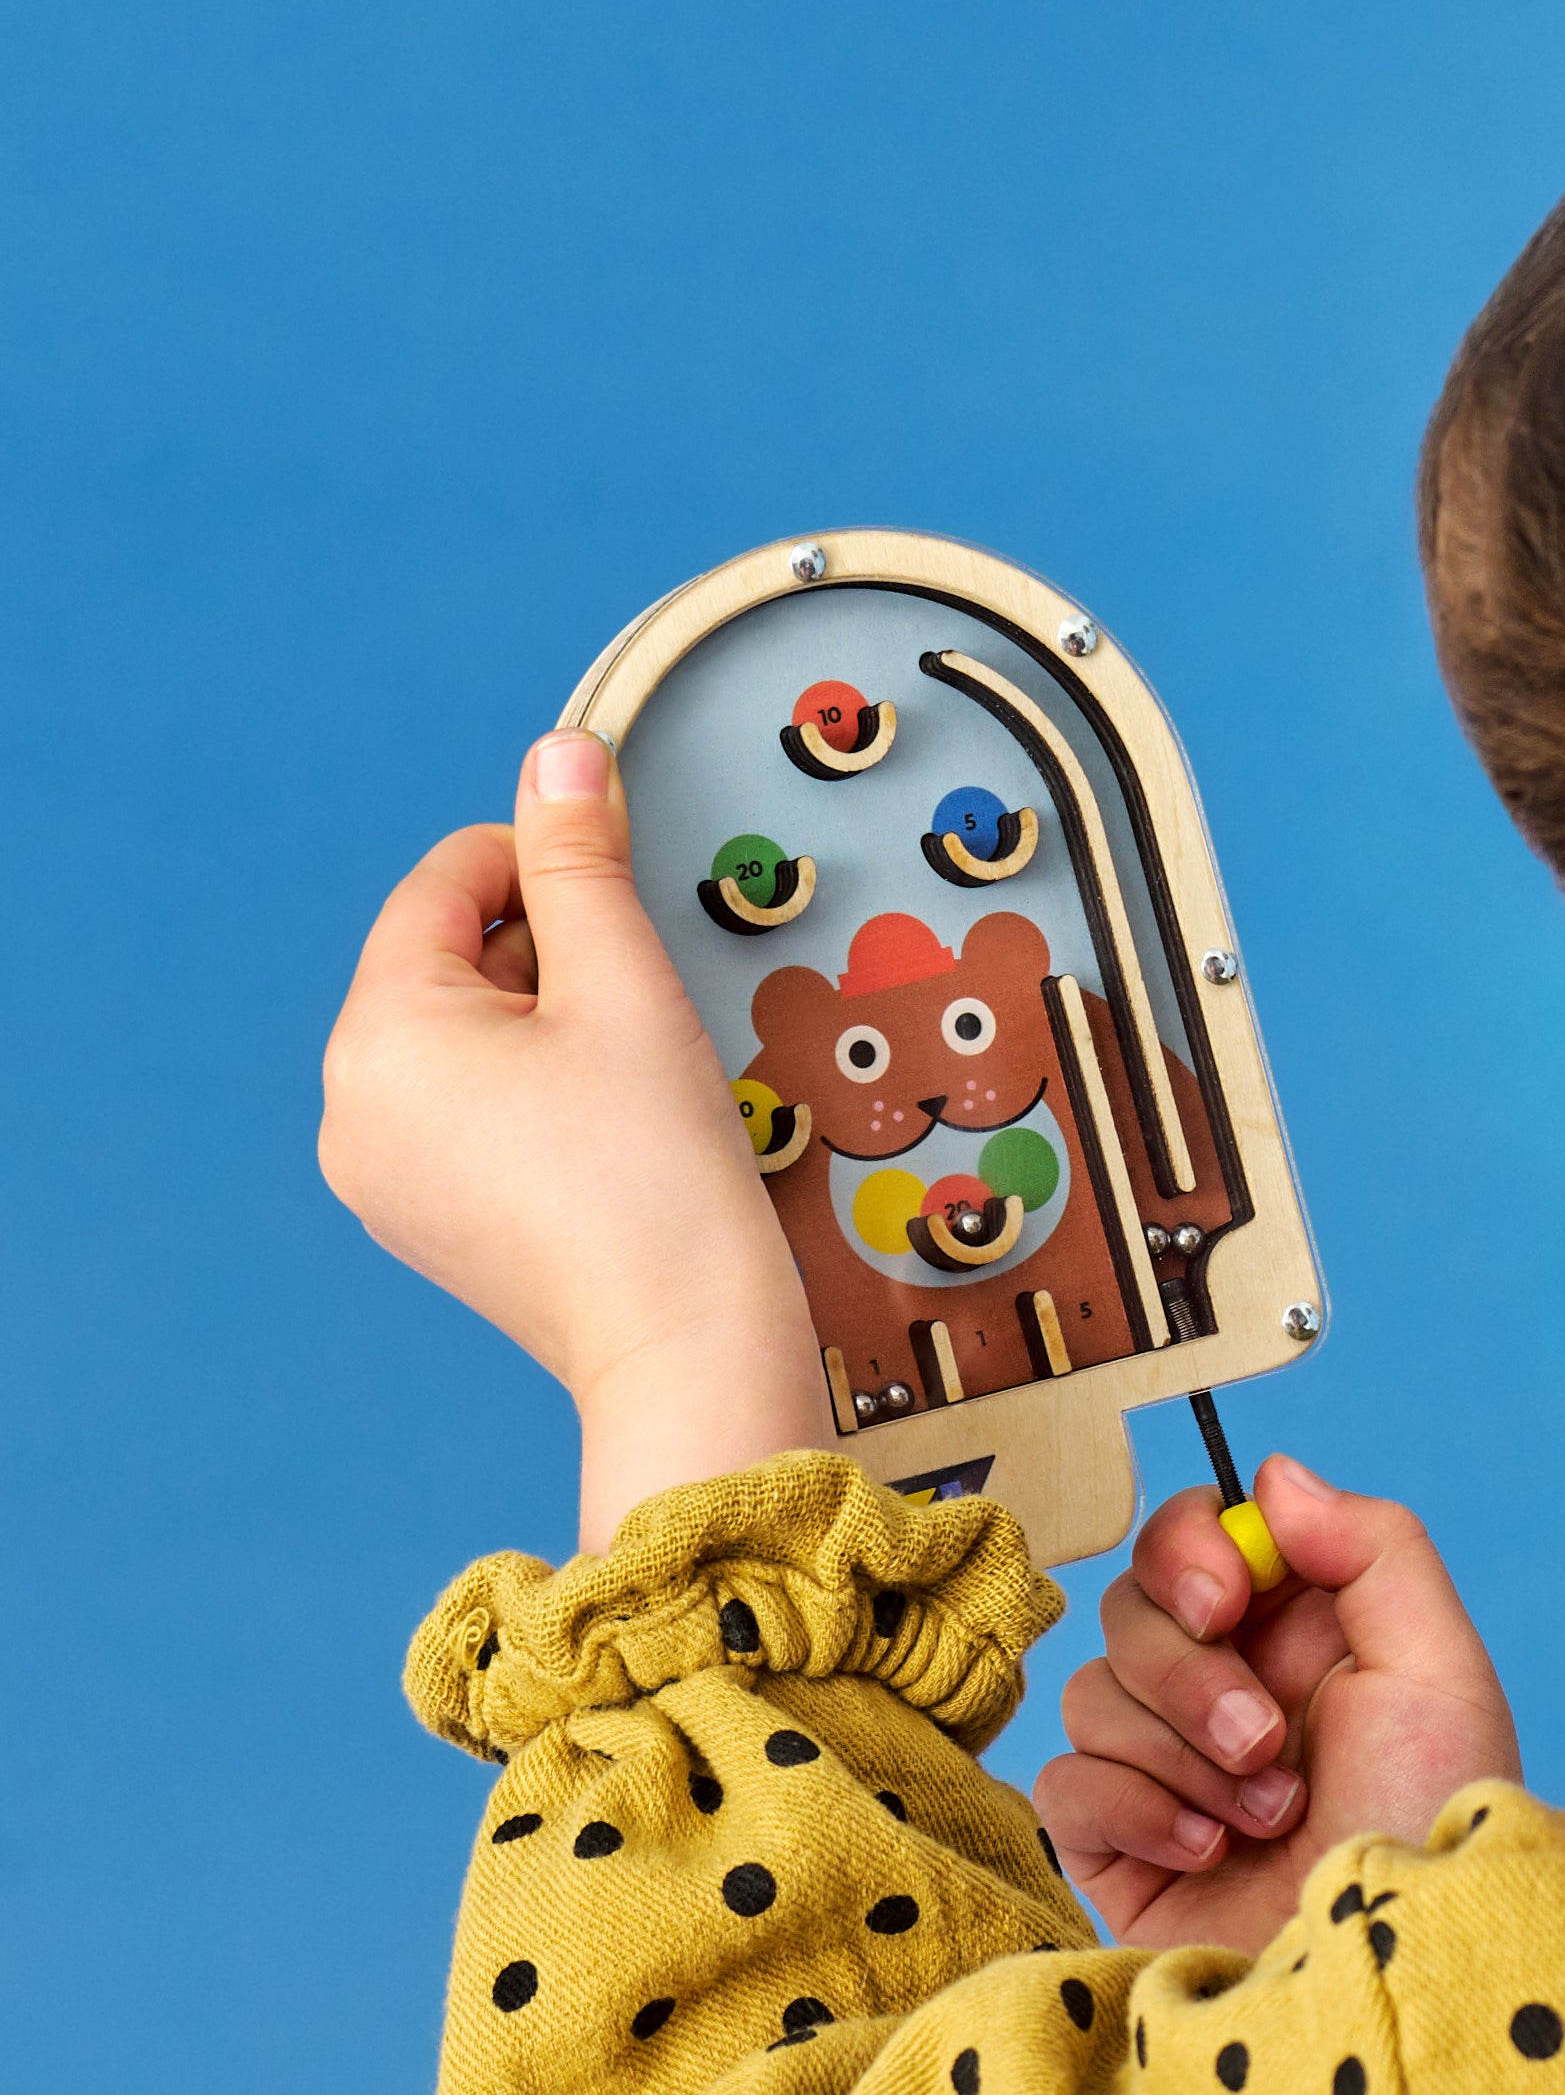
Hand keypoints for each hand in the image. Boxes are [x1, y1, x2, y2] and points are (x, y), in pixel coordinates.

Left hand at [322, 732, 836, 1548]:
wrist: (685, 1341)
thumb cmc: (657, 1169)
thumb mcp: (624, 986)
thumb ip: (581, 860)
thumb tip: (560, 754)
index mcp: (381, 1032)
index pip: (442, 888)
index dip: (535, 861)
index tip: (617, 880)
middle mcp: (350, 1105)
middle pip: (443, 967)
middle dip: (540, 958)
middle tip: (638, 1001)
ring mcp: (378, 1177)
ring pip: (455, 1045)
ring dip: (537, 1028)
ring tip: (627, 1076)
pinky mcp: (421, 1226)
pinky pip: (461, 1119)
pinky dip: (526, 1100)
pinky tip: (601, 1134)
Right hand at [1037, 1457, 1521, 1951]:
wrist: (1388, 1980)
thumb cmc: (1432, 1829)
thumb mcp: (1439, 1670)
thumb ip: (1371, 1547)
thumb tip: (1273, 1473)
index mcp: (1303, 1637)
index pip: (1196, 1539)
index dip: (1190, 1550)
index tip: (1225, 1597)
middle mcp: (1229, 1694)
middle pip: (1130, 1608)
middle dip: (1192, 1672)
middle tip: (1264, 1742)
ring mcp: (1168, 1773)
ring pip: (1092, 1691)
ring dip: (1183, 1756)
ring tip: (1267, 1818)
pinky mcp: (1118, 1851)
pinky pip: (1066, 1782)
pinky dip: (1137, 1811)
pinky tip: (1208, 1856)